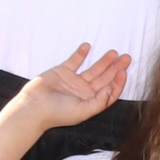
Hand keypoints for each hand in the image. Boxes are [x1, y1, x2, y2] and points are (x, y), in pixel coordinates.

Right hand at [16, 44, 132, 128]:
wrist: (33, 107)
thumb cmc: (58, 113)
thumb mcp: (83, 111)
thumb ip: (99, 102)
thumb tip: (111, 90)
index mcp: (91, 101)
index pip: (109, 91)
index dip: (118, 82)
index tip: (124, 72)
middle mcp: (85, 91)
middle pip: (104, 78)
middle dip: (116, 68)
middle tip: (126, 57)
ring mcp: (74, 81)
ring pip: (93, 69)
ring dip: (104, 61)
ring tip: (113, 52)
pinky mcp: (62, 72)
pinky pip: (74, 61)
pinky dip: (81, 53)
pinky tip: (87, 46)